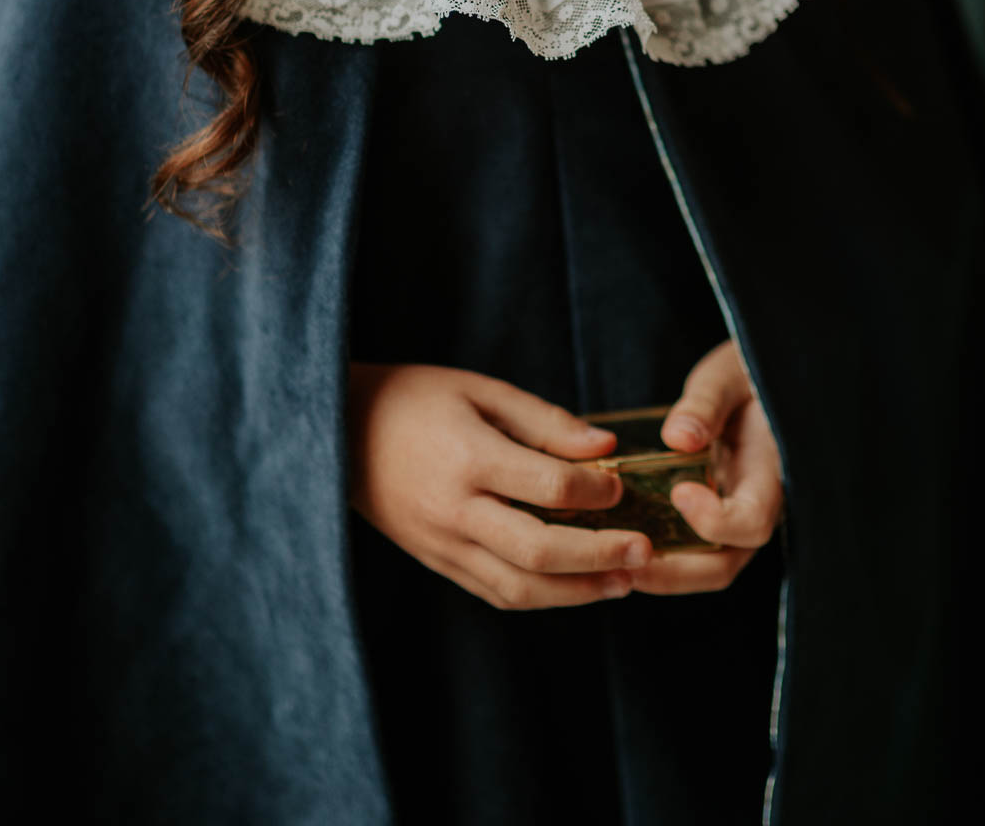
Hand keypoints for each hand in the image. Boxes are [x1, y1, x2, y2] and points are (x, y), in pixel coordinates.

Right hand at [347, 362, 655, 610]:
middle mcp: (454, 510)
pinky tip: (573, 588)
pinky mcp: (434, 561)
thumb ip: (543, 420)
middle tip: (645, 551)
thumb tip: (604, 449)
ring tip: (623, 582)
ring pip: (517, 587)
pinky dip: (538, 596)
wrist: (339, 430)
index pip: (548, 486)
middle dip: (599, 556)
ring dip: (577, 592)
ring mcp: (441, 544)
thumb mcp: (480, 389)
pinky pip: (492, 592)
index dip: (595, 489)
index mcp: (468, 457)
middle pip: (538, 549)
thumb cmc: (415, 398)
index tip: (621, 483)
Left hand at [628, 338, 783, 595]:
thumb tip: (679, 438)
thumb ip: (706, 404)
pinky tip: (614, 542)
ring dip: (659, 572)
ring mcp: (732, 516)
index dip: (715, 519)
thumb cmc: (743, 373)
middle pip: (723, 563)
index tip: (679, 492)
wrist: (754, 379)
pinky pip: (687, 550)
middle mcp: (753, 507)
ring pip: (702, 567)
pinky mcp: (710, 514)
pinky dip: (656, 554)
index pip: (752, 521)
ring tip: (610, 561)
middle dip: (674, 571)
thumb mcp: (727, 377)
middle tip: (626, 560)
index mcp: (769, 474)